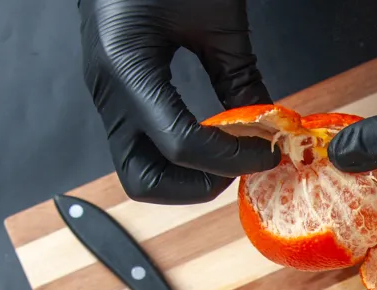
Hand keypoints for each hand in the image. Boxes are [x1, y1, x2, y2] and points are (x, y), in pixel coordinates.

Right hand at [78, 0, 280, 203]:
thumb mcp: (215, 17)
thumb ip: (239, 73)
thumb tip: (269, 121)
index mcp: (126, 65)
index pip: (178, 145)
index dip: (231, 160)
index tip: (267, 154)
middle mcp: (108, 89)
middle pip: (142, 180)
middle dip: (196, 185)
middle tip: (238, 166)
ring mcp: (107, 96)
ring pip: (139, 170)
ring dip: (186, 176)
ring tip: (228, 155)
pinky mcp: (117, 94)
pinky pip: (145, 142)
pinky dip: (181, 153)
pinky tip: (213, 136)